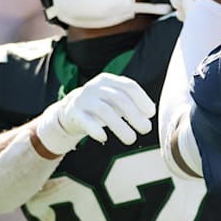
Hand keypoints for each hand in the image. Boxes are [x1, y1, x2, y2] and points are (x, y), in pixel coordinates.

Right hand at [34, 73, 155, 154]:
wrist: (69, 111)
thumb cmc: (101, 106)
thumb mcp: (115, 100)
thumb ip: (132, 103)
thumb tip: (151, 112)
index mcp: (109, 80)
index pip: (129, 86)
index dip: (142, 99)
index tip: (151, 114)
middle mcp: (95, 86)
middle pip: (119, 99)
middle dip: (134, 115)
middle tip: (146, 130)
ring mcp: (83, 98)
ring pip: (104, 111)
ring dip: (120, 126)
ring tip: (131, 139)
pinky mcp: (72, 112)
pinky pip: (85, 120)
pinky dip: (95, 129)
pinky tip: (104, 138)